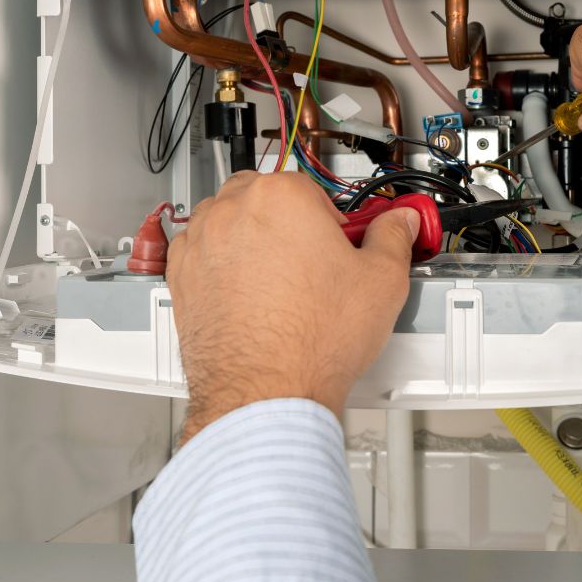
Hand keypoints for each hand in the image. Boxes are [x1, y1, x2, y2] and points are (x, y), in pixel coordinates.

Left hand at [166, 172, 419, 443]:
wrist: (265, 393)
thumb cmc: (313, 341)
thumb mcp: (381, 280)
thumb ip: (393, 237)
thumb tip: (400, 223)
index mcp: (283, 197)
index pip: (311, 188)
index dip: (331, 218)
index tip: (339, 240)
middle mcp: (234, 211)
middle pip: (265, 194)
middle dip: (288, 218)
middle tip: (311, 256)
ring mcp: (202, 242)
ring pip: (229, 218)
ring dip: (251, 232)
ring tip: (279, 274)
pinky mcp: (181, 276)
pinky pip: (200, 249)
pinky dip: (220, 259)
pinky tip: (247, 289)